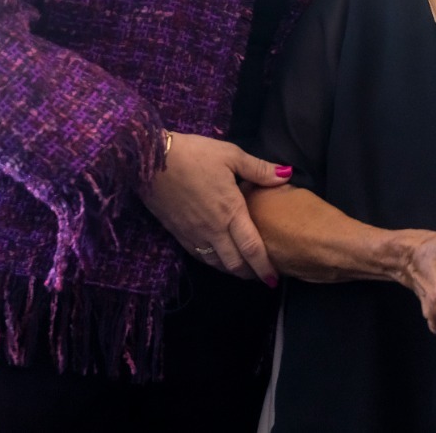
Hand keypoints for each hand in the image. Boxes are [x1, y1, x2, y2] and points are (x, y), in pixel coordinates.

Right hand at [139, 131, 289, 283]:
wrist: (149, 160)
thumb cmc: (194, 154)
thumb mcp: (231, 155)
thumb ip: (259, 169)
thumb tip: (287, 174)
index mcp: (230, 211)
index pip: (251, 248)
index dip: (263, 267)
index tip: (273, 280)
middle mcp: (212, 229)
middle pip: (234, 263)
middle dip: (250, 274)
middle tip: (262, 277)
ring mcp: (192, 234)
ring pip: (215, 263)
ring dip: (231, 270)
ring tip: (244, 270)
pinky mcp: (177, 233)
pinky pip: (198, 256)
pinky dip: (212, 263)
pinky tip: (218, 260)